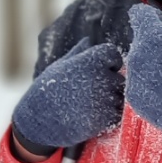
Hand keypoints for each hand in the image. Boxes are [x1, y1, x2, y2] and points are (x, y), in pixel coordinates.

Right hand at [11, 38, 124, 154]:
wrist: (40, 122)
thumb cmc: (47, 92)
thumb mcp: (59, 67)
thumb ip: (78, 53)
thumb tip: (88, 41)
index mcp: (89, 61)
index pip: (113, 54)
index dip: (110, 61)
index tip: (101, 70)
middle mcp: (99, 77)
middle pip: (120, 78)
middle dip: (111, 84)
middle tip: (93, 92)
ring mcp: (104, 98)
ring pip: (121, 97)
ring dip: (112, 101)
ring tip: (91, 105)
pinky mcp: (106, 118)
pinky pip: (119, 114)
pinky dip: (111, 115)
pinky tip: (95, 115)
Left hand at [124, 0, 161, 159]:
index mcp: (149, 36)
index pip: (140, 15)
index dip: (159, 19)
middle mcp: (135, 56)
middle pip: (143, 40)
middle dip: (160, 44)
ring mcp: (133, 80)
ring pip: (142, 63)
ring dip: (157, 65)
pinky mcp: (135, 101)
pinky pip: (142, 85)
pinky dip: (155, 86)